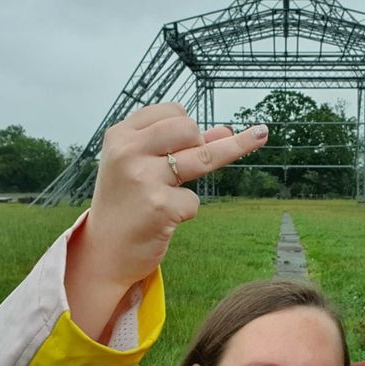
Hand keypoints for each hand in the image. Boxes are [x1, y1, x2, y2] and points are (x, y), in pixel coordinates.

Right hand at [65, 104, 267, 337]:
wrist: (102, 254)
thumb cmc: (125, 205)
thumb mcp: (143, 169)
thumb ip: (180, 149)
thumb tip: (227, 131)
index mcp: (120, 136)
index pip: (172, 111)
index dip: (188, 125)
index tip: (191, 140)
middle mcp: (128, 152)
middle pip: (189, 128)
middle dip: (202, 141)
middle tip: (192, 164)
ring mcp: (143, 178)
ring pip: (203, 156)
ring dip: (233, 149)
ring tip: (261, 134)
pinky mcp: (159, 207)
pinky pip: (193, 200)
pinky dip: (186, 209)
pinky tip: (165, 220)